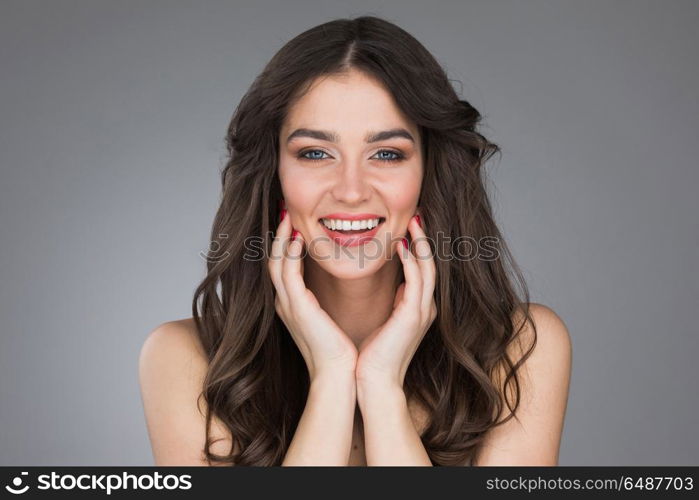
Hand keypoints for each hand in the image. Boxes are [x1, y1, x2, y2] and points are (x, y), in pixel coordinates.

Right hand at [268, 211, 357, 380]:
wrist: (339, 374)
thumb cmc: (339, 350)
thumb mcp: (328, 319)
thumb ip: (323, 301)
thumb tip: (335, 285)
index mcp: (292, 305)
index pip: (283, 267)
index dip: (284, 244)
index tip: (293, 224)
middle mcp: (284, 303)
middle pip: (273, 260)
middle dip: (277, 235)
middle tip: (284, 211)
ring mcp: (287, 304)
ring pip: (275, 261)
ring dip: (281, 237)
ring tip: (288, 215)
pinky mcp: (296, 306)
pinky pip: (287, 272)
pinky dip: (289, 252)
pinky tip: (297, 236)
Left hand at [355, 214, 437, 389]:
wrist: (373, 382)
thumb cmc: (374, 355)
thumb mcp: (387, 321)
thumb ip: (394, 302)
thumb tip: (396, 285)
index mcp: (417, 308)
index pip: (421, 270)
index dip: (418, 247)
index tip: (409, 226)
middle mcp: (425, 308)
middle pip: (429, 264)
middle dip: (424, 239)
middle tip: (417, 214)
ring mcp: (422, 312)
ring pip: (427, 269)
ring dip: (421, 243)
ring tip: (414, 221)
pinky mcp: (413, 317)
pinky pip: (417, 282)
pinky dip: (412, 262)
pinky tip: (402, 246)